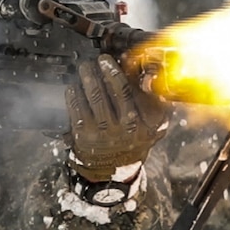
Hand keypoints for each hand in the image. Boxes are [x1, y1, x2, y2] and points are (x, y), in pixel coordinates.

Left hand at [65, 54, 168, 180]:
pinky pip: (77, 111)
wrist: (116, 168)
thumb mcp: (155, 125)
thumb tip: (150, 76)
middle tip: (94, 61)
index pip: (127, 93)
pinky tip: (73, 87)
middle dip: (99, 73)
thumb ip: (156, 102)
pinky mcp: (84, 137)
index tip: (107, 61)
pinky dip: (74, 97)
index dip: (115, 73)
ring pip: (92, 100)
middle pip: (107, 94)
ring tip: (84, 69)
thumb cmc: (136, 139)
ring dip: (86, 80)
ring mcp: (101, 133)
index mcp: (140, 124)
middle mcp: (121, 129)